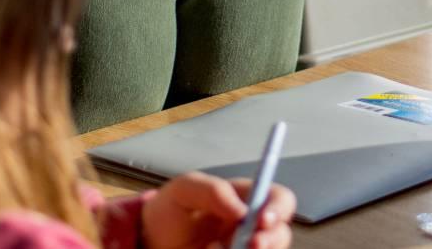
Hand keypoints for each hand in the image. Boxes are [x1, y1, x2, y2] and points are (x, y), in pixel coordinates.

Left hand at [143, 172, 293, 248]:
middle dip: (269, 241)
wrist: (150, 242)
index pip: (281, 200)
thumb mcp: (184, 190)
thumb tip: (241, 209)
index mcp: (248, 200)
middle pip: (280, 235)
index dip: (279, 210)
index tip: (263, 220)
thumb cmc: (170, 211)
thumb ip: (213, 190)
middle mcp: (252, 228)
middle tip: (249, 245)